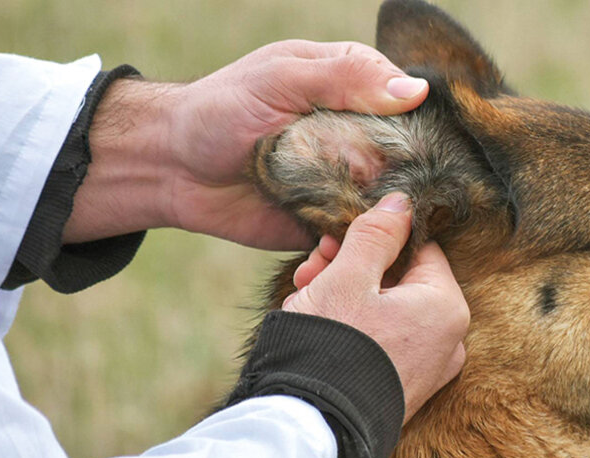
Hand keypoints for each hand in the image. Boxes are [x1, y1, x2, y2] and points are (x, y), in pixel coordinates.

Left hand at [64, 40, 428, 247]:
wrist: (174, 168)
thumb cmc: (221, 111)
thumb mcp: (279, 78)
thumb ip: (344, 78)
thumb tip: (416, 91)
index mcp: (351, 86)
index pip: (407, 101)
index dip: (415, 123)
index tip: (409, 145)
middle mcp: (356, 133)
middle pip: (406, 156)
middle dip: (397, 176)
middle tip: (361, 182)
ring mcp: (345, 179)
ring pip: (388, 200)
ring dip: (377, 215)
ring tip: (343, 218)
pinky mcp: (329, 220)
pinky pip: (357, 235)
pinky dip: (351, 243)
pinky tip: (330, 247)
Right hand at [282, 192, 469, 422]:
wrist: (314, 425)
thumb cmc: (335, 343)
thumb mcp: (349, 274)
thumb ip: (377, 233)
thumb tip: (403, 200)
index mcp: (445, 305)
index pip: (417, 248)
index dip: (373, 237)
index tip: (334, 238)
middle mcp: (447, 338)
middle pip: (398, 279)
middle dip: (351, 265)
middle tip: (312, 264)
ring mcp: (427, 367)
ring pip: (386, 309)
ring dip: (345, 292)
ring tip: (305, 292)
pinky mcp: (404, 387)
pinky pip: (383, 340)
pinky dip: (353, 325)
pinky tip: (318, 320)